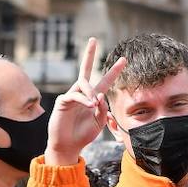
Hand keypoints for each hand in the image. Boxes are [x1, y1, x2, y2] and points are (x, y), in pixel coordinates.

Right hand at [45, 38, 128, 165]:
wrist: (69, 146)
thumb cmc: (83, 135)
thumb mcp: (99, 123)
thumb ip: (103, 110)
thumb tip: (101, 97)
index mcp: (93, 98)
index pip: (105, 80)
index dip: (114, 70)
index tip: (124, 59)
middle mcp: (82, 93)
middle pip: (85, 69)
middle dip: (89, 54)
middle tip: (93, 39)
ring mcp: (71, 96)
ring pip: (82, 83)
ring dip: (91, 91)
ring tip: (94, 103)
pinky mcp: (63, 101)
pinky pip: (74, 95)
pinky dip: (84, 99)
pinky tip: (90, 105)